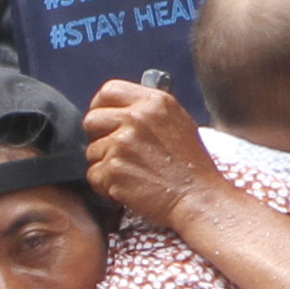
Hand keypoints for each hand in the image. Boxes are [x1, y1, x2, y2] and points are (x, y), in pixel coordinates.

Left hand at [83, 81, 218, 224]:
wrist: (198, 197)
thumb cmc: (191, 165)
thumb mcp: (178, 122)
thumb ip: (148, 111)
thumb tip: (120, 110)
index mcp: (153, 103)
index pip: (108, 91)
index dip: (100, 106)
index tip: (103, 120)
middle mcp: (136, 118)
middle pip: (92, 120)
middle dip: (98, 137)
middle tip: (115, 152)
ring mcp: (122, 144)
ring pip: (92, 151)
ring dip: (105, 164)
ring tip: (131, 173)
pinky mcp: (113, 169)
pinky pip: (94, 175)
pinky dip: (105, 185)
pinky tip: (127, 187)